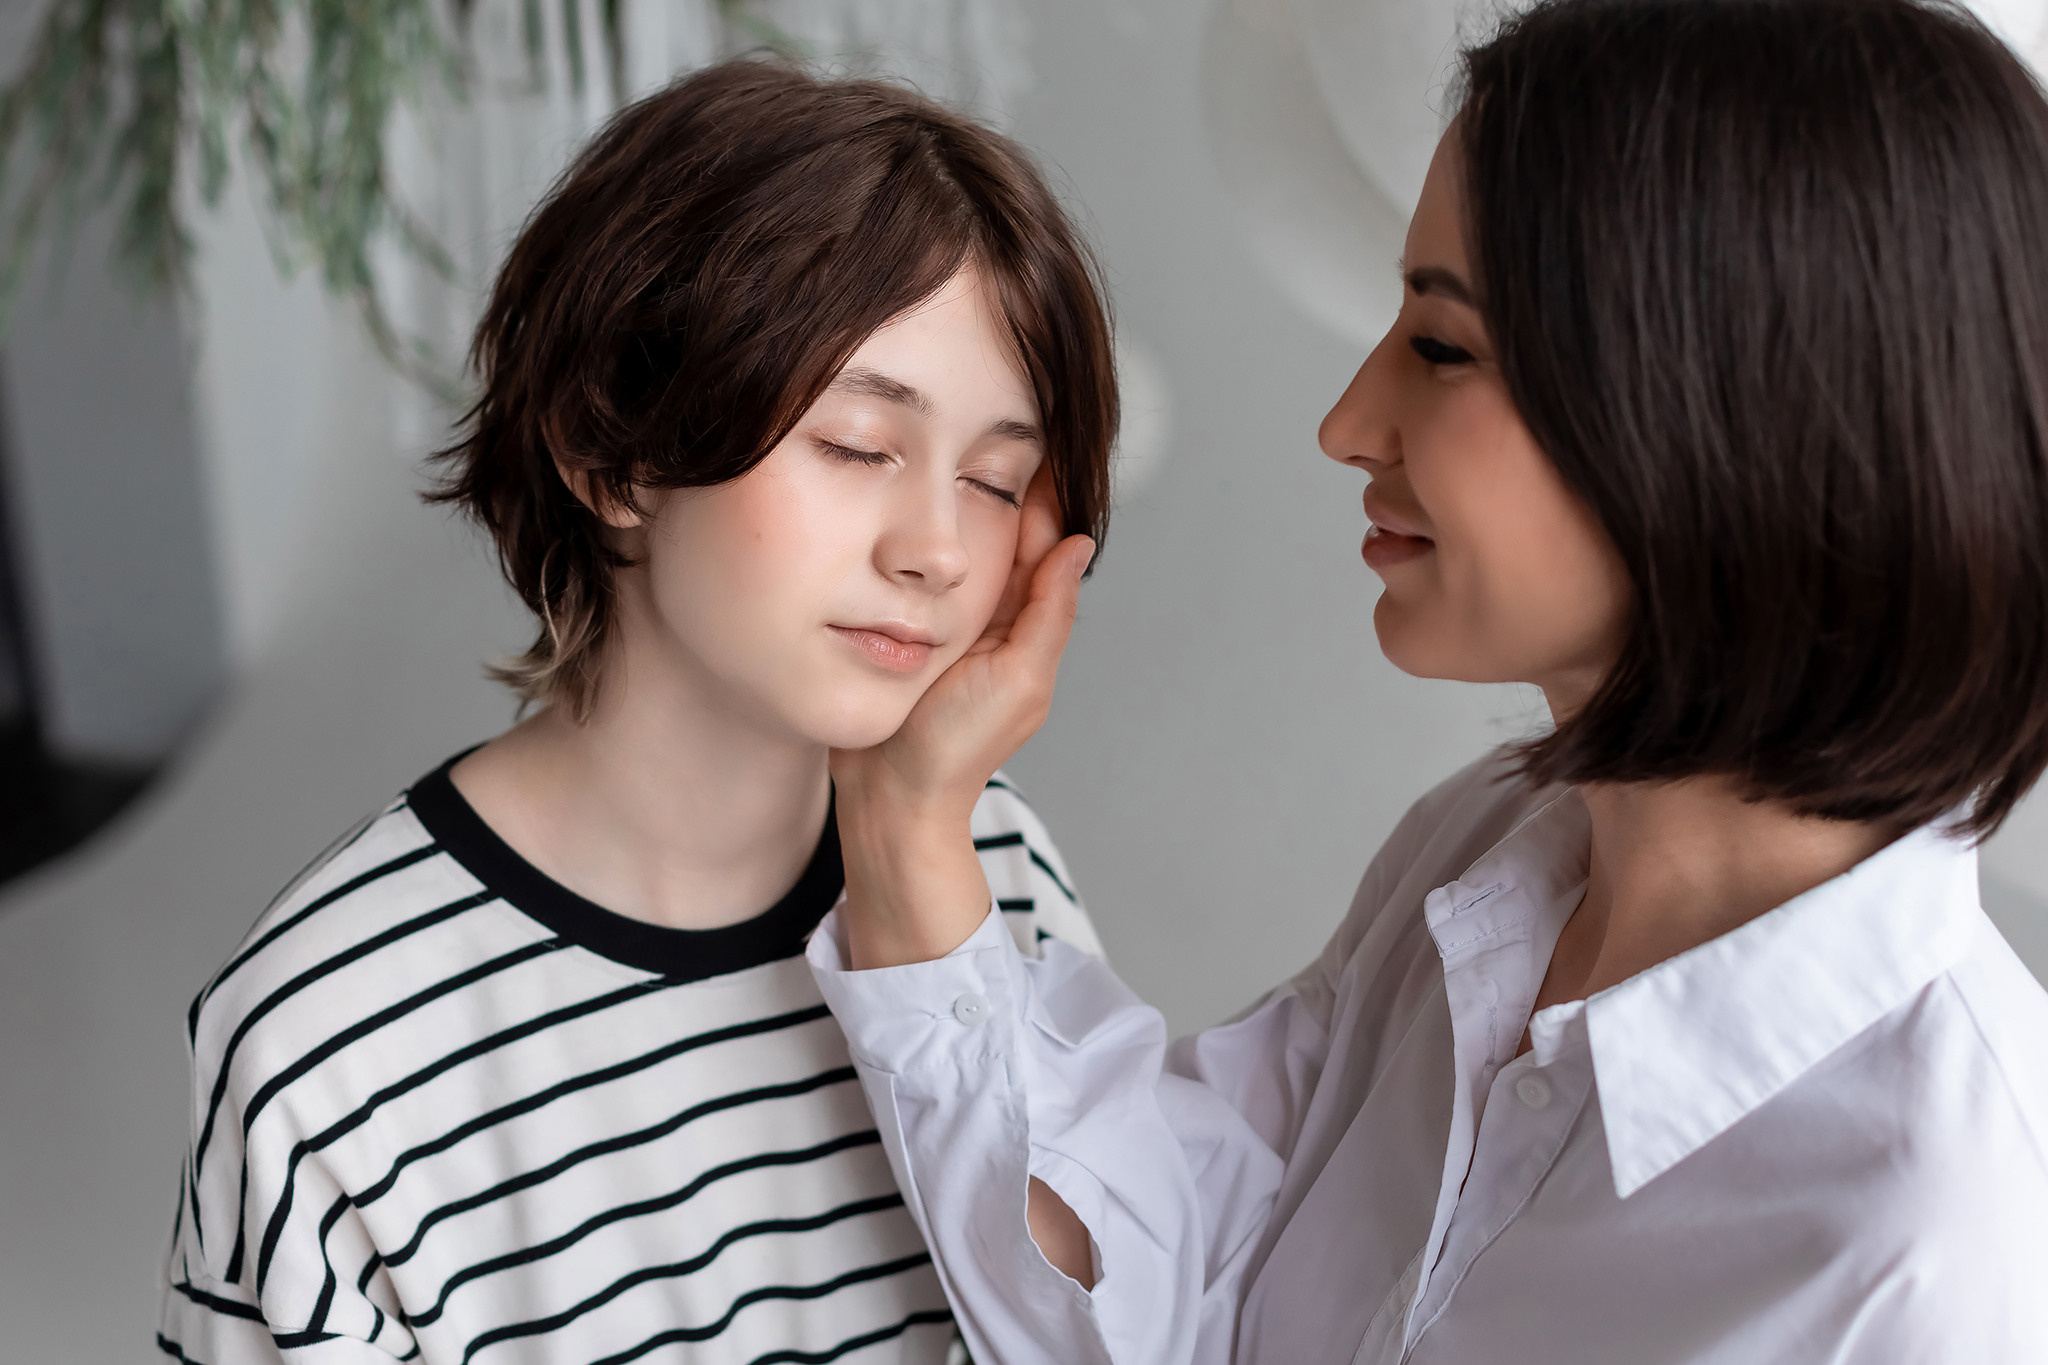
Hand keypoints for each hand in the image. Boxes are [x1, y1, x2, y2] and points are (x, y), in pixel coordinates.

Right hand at [830, 464, 1093, 965]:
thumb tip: (1079, 545)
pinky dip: (923, 542)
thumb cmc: (954, 750)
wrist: (887, 802)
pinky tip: (905, 504)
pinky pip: (919, 575)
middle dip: (1003, 485)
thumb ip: (1048, 613)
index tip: (1042, 432)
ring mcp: (943, 626)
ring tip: (957, 442)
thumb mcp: (1016, 678)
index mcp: (1023, 625)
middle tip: (997, 416)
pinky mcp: (900, 631)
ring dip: (960, 506)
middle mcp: (988, 620)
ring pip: (961, 552)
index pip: (1042, 542)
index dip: (1045, 492)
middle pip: (1003, 537)